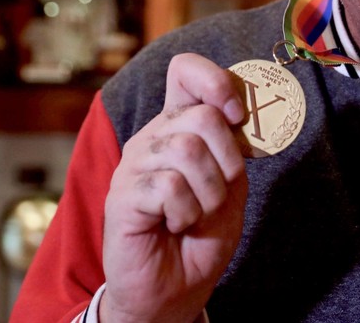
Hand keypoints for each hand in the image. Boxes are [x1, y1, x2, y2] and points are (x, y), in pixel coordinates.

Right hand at [101, 53, 248, 321]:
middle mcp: (153, 137)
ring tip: (195, 214)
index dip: (217, 82)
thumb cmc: (202, 235)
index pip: (186, 72)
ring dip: (208, 193)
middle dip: (227, 161)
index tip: (237, 116)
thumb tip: (236, 115)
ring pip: (188, 150)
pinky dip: (186, 212)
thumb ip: (232, 149)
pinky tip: (174, 224)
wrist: (176, 288)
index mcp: (178, 127)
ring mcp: (134, 165)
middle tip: (219, 193)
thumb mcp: (231, 187)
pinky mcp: (122, 195)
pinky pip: (169, 186)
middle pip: (201, 116)